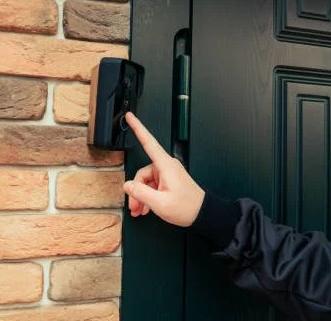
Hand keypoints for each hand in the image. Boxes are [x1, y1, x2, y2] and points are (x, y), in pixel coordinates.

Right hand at [123, 112, 204, 226]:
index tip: (130, 116)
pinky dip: (148, 197)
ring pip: (146, 181)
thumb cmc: (187, 207)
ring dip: (141, 196)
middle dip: (136, 190)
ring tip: (140, 210)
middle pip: (142, 173)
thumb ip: (141, 193)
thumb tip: (127, 185)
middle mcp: (166, 166)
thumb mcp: (160, 203)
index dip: (138, 128)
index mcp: (165, 165)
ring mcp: (167, 173)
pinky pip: (152, 186)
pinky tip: (146, 208)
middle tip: (134, 206)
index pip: (148, 142)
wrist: (202, 213)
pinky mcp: (168, 180)